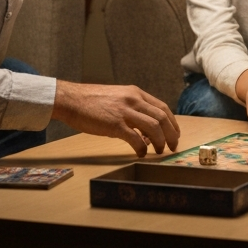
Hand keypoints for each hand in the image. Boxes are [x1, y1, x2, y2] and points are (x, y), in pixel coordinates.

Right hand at [52, 81, 180, 155]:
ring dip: (160, 141)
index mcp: (136, 93)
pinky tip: (141, 153)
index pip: (162, 107)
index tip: (175, 133)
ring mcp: (125, 112)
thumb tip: (145, 129)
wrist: (71, 99)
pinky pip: (136, 138)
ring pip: (154, 127)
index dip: (172, 122)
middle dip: (171, 134)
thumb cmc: (92, 101)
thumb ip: (133, 109)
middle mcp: (134, 100)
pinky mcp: (114, 124)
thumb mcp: (118, 98)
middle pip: (162, 117)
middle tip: (172, 146)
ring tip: (159, 151)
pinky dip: (142, 148)